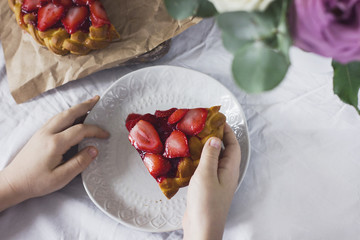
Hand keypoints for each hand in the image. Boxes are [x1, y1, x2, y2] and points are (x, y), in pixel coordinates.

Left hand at [0, 96, 108, 211]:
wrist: (13, 182)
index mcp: (55, 143)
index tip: (106, 135)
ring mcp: (42, 132)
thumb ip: (79, 163)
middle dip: (86, 106)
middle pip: (70, 114)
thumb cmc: (37, 182)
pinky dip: (68, 113)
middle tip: (99, 100)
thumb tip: (94, 149)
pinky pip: (57, 118)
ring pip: (62, 114)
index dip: (96, 130)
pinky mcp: (39, 134)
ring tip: (89, 104)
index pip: (80, 130)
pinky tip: (74, 116)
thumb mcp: (61, 178)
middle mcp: (48, 133)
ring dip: (77, 108)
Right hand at [182, 123, 240, 239]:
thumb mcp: (206, 174)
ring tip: (193, 139)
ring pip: (213, 160)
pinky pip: (205, 169)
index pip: (233, 145)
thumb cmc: (206, 203)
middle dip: (216, 138)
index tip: (218, 120)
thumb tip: (216, 138)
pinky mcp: (207, 188)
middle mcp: (226, 174)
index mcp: (230, 169)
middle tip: (202, 127)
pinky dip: (198, 161)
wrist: (201, 228)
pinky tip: (187, 159)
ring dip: (206, 149)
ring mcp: (217, 182)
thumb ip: (210, 155)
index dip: (228, 131)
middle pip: (224, 151)